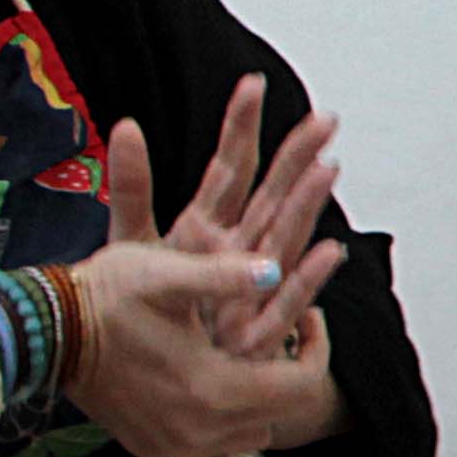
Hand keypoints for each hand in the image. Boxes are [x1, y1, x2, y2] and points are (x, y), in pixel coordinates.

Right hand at [66, 238, 341, 456]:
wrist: (44, 334)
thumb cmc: (104, 297)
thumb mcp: (166, 274)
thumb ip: (225, 275)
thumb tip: (275, 271)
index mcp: (213, 388)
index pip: (300, 387)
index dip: (317, 350)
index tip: (311, 317)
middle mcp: (199, 430)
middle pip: (280, 413)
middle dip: (291, 372)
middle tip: (287, 331)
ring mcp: (173, 445)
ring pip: (250, 432)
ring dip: (260, 398)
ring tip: (248, 353)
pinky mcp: (151, 447)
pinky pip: (211, 442)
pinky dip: (222, 416)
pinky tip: (210, 377)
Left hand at [112, 80, 341, 359]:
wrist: (163, 372)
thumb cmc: (155, 309)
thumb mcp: (133, 243)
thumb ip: (133, 187)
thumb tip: (127, 125)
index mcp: (208, 225)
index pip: (229, 167)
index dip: (240, 127)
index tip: (253, 84)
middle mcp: (239, 248)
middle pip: (271, 194)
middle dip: (296, 156)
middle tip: (324, 118)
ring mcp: (251, 285)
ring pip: (286, 237)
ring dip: (308, 204)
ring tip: (329, 167)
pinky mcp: (256, 329)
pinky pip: (286, 301)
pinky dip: (308, 277)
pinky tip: (329, 251)